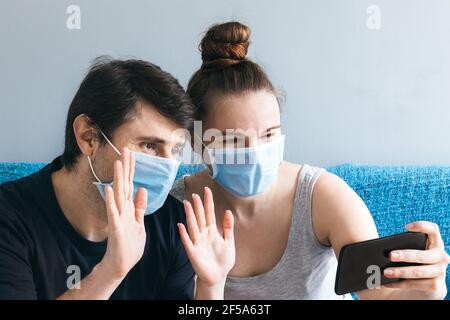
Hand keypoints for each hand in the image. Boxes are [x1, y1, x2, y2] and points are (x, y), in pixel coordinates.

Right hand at [98, 148, 147, 279]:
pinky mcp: (115, 227)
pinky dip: (110, 200)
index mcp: (129, 208)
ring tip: (118, 163)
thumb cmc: (130, 245)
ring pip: (118, 194)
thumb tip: (142, 190)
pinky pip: (113, 212)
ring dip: (118, 179)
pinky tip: (108, 188)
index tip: (132, 153)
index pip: (131, 184)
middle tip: (125, 149)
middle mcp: (122, 209)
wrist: (121, 264)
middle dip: (126, 168)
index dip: (132, 169)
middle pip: (125, 184)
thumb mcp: (139, 223)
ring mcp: (118, 217)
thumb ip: (139, 207)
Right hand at [178, 187, 235, 288]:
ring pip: (193, 226)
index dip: (208, 202)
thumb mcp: (229, 241)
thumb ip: (228, 227)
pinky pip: (187, 242)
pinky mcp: (193, 253)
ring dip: (189, 215)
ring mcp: (197, 243)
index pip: (209, 213)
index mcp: (212, 231)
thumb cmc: (223, 260)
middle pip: (199, 217)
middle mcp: (203, 234)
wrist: (218, 276)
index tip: (207, 189)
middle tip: (194, 193)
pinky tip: (180, 225)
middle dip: (197, 206)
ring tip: (186, 204)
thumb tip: (228, 211)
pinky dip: (184, 234)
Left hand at [383, 221, 449, 299]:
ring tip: (386, 272)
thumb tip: (380, 250)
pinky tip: (389, 283)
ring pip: (419, 271)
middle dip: (405, 255)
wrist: (418, 289)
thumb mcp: (405, 255)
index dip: (422, 226)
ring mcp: (440, 272)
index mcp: (433, 244)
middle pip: (422, 255)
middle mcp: (440, 256)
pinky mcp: (437, 286)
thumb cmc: (409, 265)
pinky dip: (401, 284)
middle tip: (390, 256)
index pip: (433, 230)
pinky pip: (417, 284)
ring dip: (401, 272)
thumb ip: (399, 250)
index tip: (406, 227)